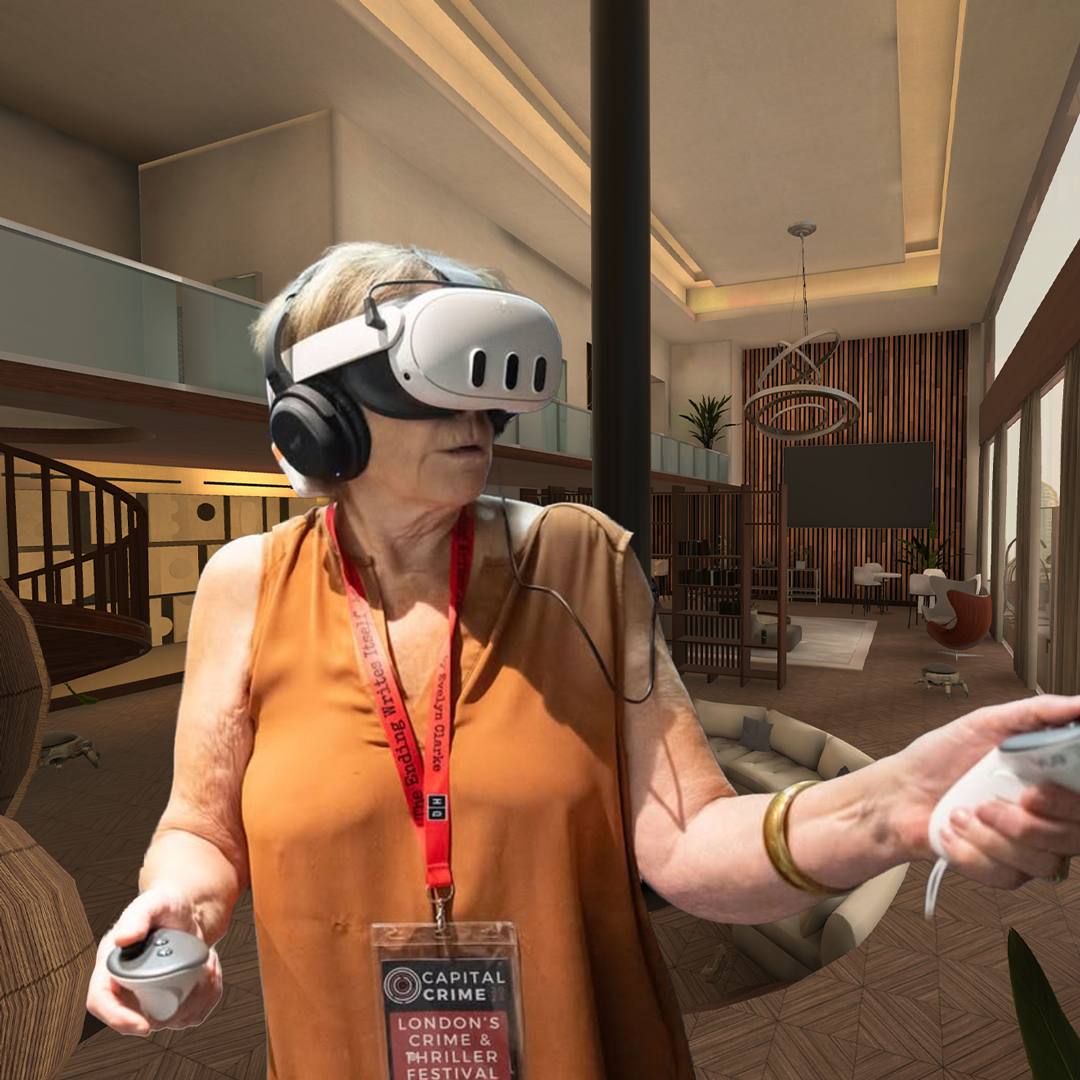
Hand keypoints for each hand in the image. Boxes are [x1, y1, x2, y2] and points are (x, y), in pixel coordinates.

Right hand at [86, 885, 222, 1035]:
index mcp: (113, 964)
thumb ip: (137, 916)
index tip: (142, 1026)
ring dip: (197, 995)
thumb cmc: (166, 905)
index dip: (116, 1018)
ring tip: (207, 963)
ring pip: (171, 1018)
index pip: (101, 1001)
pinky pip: (191, 1012)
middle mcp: (127, 984)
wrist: (189, 911)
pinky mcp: (172, 998)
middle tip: (200, 975)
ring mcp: (150, 994)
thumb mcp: (153, 902)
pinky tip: (210, 969)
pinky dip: (208, 994)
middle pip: (141, 1017)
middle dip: (175, 1005)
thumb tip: (123, 938)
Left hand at [878, 694, 1079, 888]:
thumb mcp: (985, 723)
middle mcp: (1047, 818)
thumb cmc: (939, 759)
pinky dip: (970, 851)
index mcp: (1050, 782)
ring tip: (962, 812)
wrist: (898, 794)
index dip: (1067, 803)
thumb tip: (1077, 704)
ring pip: (1041, 859)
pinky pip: (1006, 874)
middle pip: (1073, 836)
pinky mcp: (1003, 872)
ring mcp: (1028, 848)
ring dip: (990, 834)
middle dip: (1025, 822)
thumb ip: (1036, 714)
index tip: (1035, 792)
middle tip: (988, 802)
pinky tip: (953, 831)